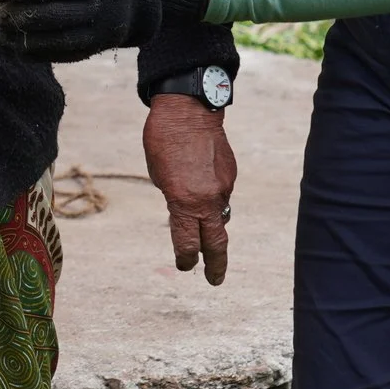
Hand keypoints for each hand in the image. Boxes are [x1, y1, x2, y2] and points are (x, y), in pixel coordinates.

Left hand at [145, 94, 237, 285]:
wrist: (189, 108)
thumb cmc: (163, 140)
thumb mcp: (159, 175)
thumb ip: (175, 198)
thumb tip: (186, 211)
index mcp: (185, 201)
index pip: (189, 243)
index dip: (186, 259)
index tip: (185, 266)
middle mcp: (209, 199)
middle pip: (217, 242)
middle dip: (216, 264)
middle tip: (214, 280)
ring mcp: (224, 186)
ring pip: (220, 215)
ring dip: (211, 224)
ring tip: (204, 230)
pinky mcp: (230, 173)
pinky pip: (222, 193)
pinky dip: (212, 197)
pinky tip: (202, 185)